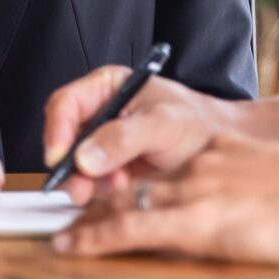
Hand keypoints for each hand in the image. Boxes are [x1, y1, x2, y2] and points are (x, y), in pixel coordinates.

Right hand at [41, 64, 236, 204]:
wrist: (222, 148)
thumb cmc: (198, 122)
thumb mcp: (163, 123)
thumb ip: (125, 137)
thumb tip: (86, 157)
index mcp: (107, 87)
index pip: (65, 104)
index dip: (57, 131)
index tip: (60, 158)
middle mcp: (99, 113)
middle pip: (63, 138)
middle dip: (70, 165)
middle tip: (80, 187)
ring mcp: (103, 143)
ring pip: (74, 165)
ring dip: (87, 181)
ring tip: (117, 183)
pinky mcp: (110, 168)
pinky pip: (90, 182)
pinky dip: (100, 191)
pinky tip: (123, 186)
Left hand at [53, 133, 278, 264]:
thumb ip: (252, 182)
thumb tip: (250, 202)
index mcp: (218, 150)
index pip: (160, 161)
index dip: (128, 171)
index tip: (108, 181)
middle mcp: (197, 165)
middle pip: (133, 176)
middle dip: (97, 190)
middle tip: (69, 202)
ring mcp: (191, 192)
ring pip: (122, 200)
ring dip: (86, 216)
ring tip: (60, 227)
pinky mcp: (191, 223)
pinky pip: (128, 229)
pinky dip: (93, 237)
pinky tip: (71, 244)